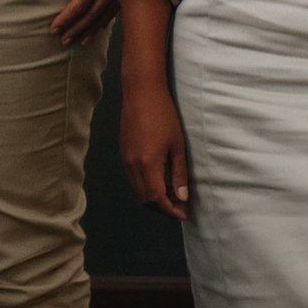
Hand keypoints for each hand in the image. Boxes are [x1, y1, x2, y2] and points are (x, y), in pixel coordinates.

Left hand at [50, 0, 115, 45]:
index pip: (81, 2)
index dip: (68, 17)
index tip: (55, 27)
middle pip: (94, 12)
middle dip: (78, 28)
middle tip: (63, 41)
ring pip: (107, 13)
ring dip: (92, 28)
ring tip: (79, 41)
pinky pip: (115, 6)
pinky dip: (105, 20)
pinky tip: (97, 28)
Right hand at [119, 82, 190, 220]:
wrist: (141, 93)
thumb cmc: (164, 116)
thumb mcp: (178, 146)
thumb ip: (179, 174)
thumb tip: (182, 197)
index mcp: (147, 164)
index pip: (156, 198)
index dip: (170, 210)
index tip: (184, 214)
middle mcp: (132, 165)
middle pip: (144, 198)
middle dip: (162, 208)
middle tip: (180, 207)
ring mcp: (125, 159)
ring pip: (137, 190)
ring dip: (153, 198)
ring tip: (171, 196)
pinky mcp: (123, 153)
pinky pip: (133, 179)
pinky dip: (145, 186)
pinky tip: (159, 181)